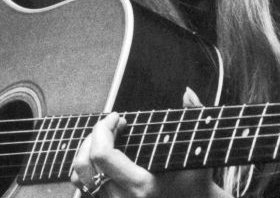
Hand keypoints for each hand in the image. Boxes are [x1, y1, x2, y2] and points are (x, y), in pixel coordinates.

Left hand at [69, 89, 231, 197]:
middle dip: (94, 136)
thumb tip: (187, 93)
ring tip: (107, 138)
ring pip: (79, 176)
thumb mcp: (200, 151)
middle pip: (84, 163)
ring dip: (88, 150)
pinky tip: (106, 156)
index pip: (101, 154)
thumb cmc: (197, 182)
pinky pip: (83, 187)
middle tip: (113, 125)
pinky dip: (88, 167)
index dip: (103, 128)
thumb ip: (196, 117)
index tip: (118, 117)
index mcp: (141, 186)